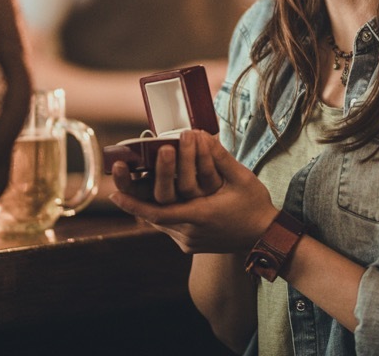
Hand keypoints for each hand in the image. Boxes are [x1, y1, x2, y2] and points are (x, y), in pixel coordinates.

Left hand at [110, 132, 277, 253]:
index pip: (159, 211)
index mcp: (201, 215)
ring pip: (158, 223)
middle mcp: (190, 232)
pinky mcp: (189, 244)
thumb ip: (221, 157)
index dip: (134, 205)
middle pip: (153, 216)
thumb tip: (203, 135)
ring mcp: (188, 241)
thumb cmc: (254, 205)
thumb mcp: (242, 178)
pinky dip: (156, 214)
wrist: (264, 237)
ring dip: (142, 207)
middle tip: (114, 188)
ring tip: (125, 192)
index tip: (114, 194)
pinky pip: (167, 227)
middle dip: (133, 200)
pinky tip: (147, 200)